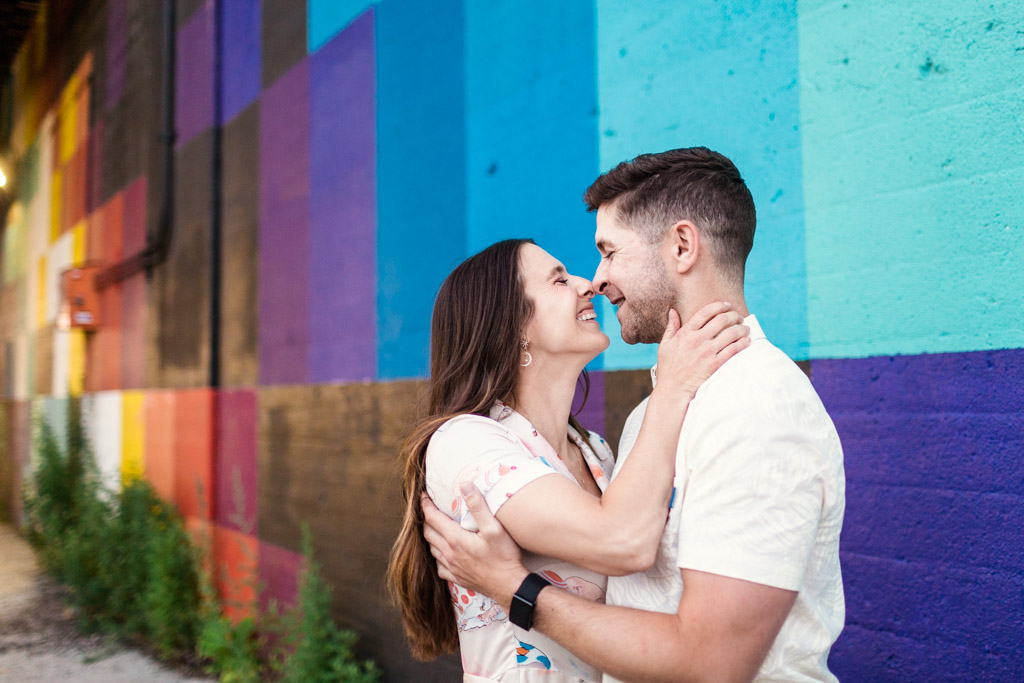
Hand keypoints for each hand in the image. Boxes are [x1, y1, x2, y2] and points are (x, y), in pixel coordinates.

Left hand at [422, 482, 528, 609]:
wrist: (509, 586)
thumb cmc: (504, 557)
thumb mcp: (494, 528)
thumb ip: (478, 506)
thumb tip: (465, 486)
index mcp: (455, 539)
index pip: (432, 518)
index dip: (426, 505)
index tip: (423, 495)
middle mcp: (449, 554)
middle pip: (428, 533)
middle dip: (426, 519)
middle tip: (430, 509)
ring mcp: (451, 567)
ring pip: (431, 549)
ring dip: (430, 536)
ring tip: (435, 527)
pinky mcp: (456, 578)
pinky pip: (439, 566)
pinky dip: (437, 555)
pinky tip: (443, 553)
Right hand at [655, 302, 750, 401]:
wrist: (673, 390)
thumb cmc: (668, 368)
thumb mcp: (665, 345)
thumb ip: (671, 327)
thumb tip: (673, 311)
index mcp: (685, 333)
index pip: (705, 312)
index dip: (719, 306)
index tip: (727, 305)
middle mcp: (697, 340)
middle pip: (721, 320)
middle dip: (734, 315)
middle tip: (739, 317)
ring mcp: (707, 352)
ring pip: (731, 334)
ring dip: (741, 328)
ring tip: (745, 328)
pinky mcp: (715, 364)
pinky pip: (733, 350)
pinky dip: (743, 343)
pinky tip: (747, 341)